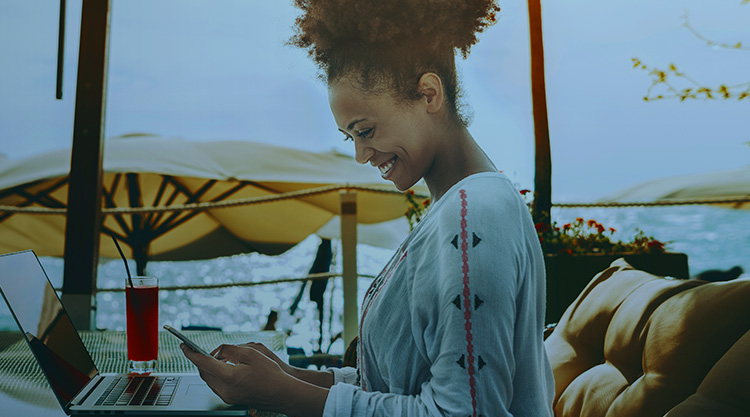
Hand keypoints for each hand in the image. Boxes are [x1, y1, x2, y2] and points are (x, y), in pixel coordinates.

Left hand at [180, 343, 327, 415]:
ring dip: (208, 368)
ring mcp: (227, 396)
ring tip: (215, 357)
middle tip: (198, 349)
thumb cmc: (270, 373)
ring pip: (208, 379)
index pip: (203, 363)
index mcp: (230, 376)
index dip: (191, 353)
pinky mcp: (230, 399)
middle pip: (203, 372)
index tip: (183, 346)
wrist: (281, 393)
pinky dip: (215, 374)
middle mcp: (225, 389)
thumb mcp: (252, 352)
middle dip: (200, 360)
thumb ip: (231, 349)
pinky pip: (216, 385)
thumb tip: (218, 351)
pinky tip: (224, 367)